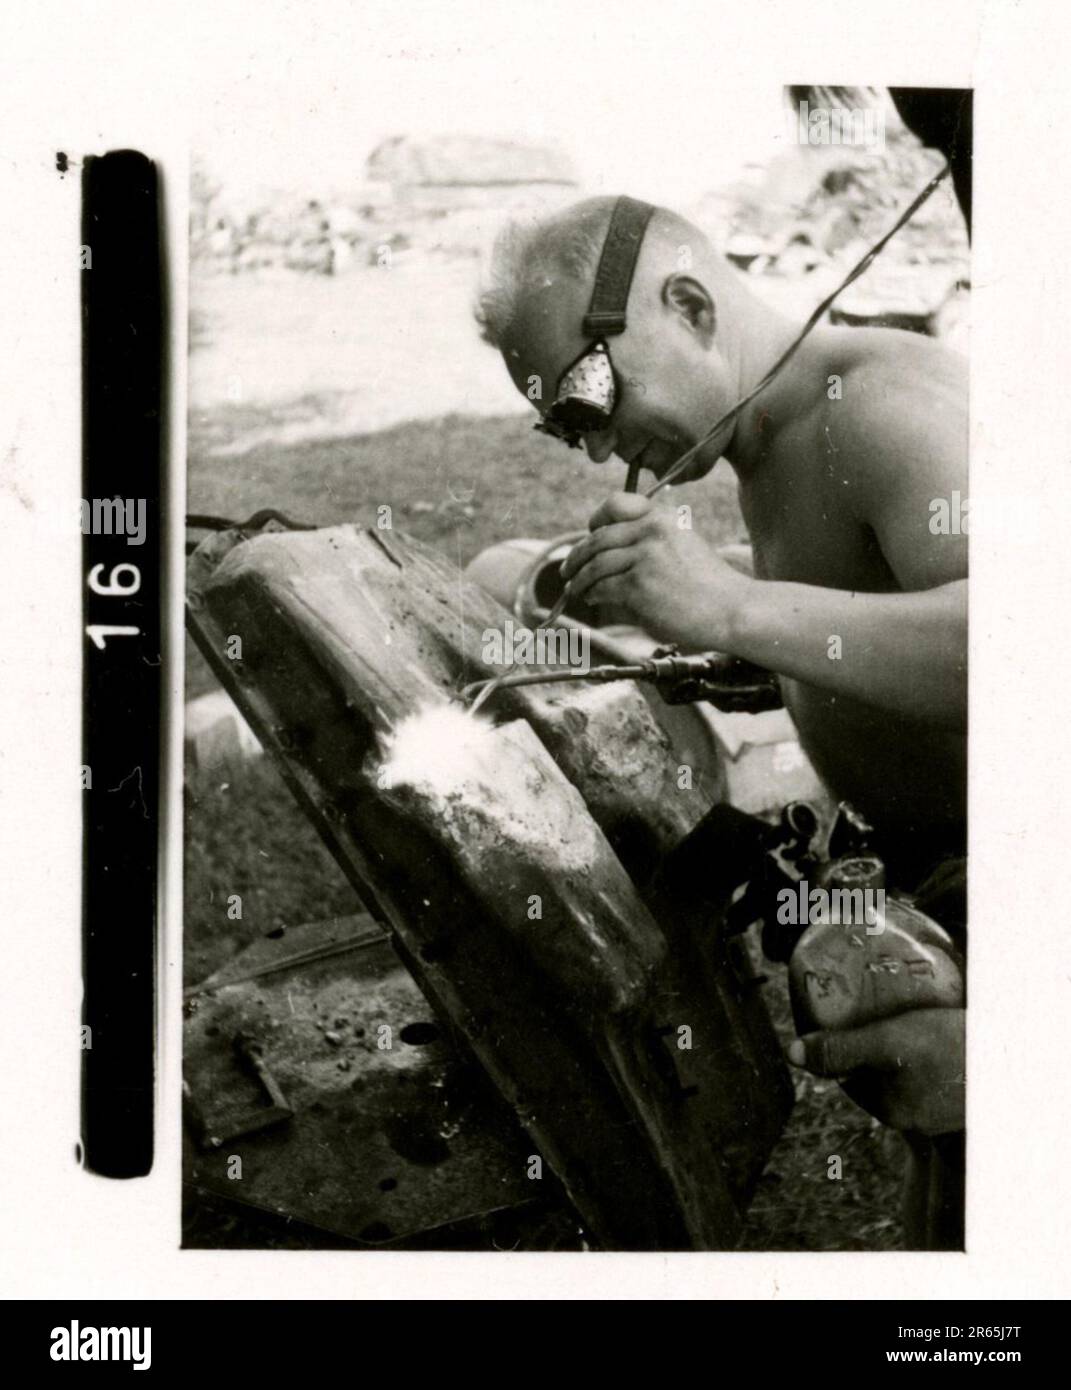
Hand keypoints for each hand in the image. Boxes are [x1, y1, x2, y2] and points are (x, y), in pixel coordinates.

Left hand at [559, 492, 748, 650]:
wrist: (732, 609)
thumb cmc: (710, 585)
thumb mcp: (685, 544)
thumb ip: (651, 541)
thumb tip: (610, 552)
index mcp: (663, 517)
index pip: (615, 504)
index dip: (596, 520)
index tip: (588, 535)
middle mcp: (652, 530)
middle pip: (598, 537)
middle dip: (577, 556)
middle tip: (568, 569)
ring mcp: (645, 557)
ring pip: (595, 564)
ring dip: (579, 579)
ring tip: (576, 589)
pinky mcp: (639, 585)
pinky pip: (602, 587)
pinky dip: (592, 593)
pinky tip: (592, 598)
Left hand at [786, 1008, 965, 1134]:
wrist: (1015, 1061)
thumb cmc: (950, 1052)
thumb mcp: (888, 1045)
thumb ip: (840, 1050)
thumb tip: (792, 1054)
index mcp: (891, 1109)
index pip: (846, 1075)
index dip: (834, 1043)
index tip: (830, 1013)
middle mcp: (913, 1114)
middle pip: (872, 1071)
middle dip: (864, 1039)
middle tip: (860, 1002)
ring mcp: (938, 1106)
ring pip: (900, 1066)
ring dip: (892, 1039)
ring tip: (890, 1005)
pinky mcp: (958, 1090)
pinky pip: (927, 1065)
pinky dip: (919, 1043)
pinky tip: (924, 1017)